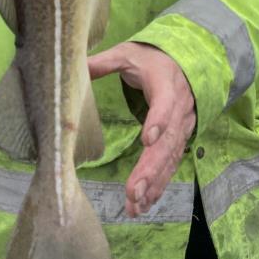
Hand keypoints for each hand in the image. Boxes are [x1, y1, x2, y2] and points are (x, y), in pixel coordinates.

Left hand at [88, 42, 195, 216]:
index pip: (165, 102)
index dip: (158, 120)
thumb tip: (76, 65)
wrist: (181, 62)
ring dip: (154, 182)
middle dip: (151, 167)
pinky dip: (160, 184)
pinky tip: (146, 203)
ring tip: (136, 204)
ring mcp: (182, 126)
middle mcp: (179, 108)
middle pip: (168, 140)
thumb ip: (104, 62)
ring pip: (170, 157)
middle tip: (134, 191)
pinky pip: (171, 164)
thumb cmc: (150, 59)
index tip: (147, 139)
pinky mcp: (179, 139)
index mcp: (166, 83)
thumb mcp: (127, 53)